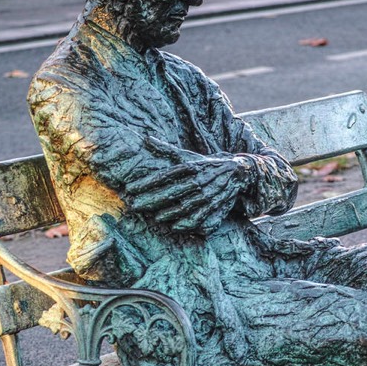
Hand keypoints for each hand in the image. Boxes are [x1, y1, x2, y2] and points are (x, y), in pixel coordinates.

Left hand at [125, 156, 243, 234]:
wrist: (237, 171)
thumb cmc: (206, 164)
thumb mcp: (187, 156)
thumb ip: (166, 150)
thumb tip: (146, 138)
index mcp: (189, 166)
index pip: (163, 175)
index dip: (146, 183)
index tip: (130, 189)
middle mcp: (198, 180)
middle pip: (171, 191)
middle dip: (151, 200)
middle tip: (134, 206)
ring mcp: (207, 194)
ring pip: (185, 205)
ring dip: (169, 212)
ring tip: (154, 218)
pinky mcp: (215, 205)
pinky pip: (200, 216)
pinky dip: (187, 222)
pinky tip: (174, 226)